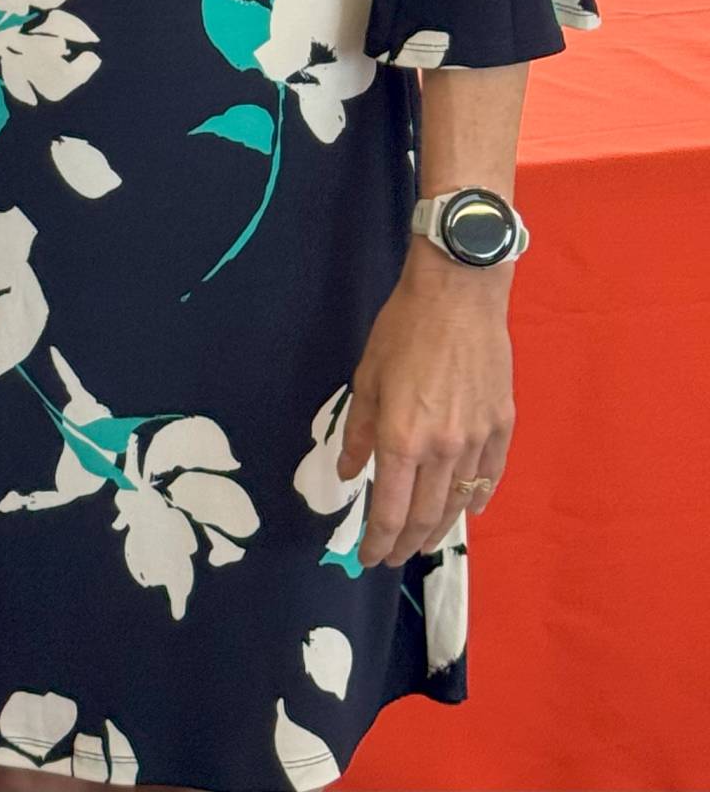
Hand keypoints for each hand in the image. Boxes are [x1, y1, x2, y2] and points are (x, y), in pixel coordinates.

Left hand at [341, 242, 514, 565]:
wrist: (459, 294)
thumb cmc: (403, 328)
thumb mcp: (367, 376)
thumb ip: (359, 431)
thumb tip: (349, 472)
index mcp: (402, 438)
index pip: (390, 509)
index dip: (377, 540)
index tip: (367, 558)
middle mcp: (443, 450)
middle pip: (426, 515)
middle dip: (405, 543)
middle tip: (392, 557)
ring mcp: (477, 441)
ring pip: (459, 503)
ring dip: (439, 529)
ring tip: (424, 542)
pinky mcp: (502, 427)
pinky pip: (490, 477)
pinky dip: (478, 500)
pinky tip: (469, 510)